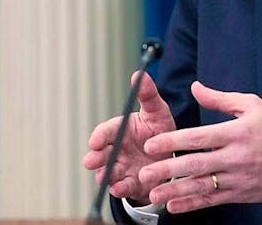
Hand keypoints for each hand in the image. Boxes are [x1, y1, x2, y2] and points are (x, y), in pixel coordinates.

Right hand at [82, 71, 175, 203]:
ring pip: (109, 173)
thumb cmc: (159, 128)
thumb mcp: (157, 111)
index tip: (95, 141)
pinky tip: (119, 188)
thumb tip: (139, 74)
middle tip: (91, 161)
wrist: (171, 155)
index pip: (105, 132)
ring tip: (106, 177)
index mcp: (120, 130)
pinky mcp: (131, 183)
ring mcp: (122, 168)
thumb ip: (148, 95)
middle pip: (101, 154)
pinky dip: (120, 188)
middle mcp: (117, 150)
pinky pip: (123, 187)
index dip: (99, 136)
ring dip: (106, 175)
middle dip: (95, 158)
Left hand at [137, 81, 261, 213]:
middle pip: (196, 164)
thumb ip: (220, 99)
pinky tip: (173, 206)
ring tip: (153, 194)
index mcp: (237, 133)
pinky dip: (192, 204)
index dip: (173, 141)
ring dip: (175, 191)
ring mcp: (238, 178)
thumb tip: (195, 87)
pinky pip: (212, 200)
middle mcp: (236, 157)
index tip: (152, 143)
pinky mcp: (240, 194)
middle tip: (145, 172)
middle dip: (168, 169)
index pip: (200, 137)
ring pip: (202, 186)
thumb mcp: (252, 106)